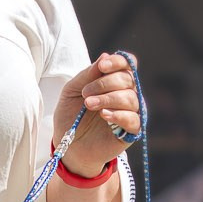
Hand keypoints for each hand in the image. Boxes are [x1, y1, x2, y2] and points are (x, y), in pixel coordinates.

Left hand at [53, 53, 140, 176]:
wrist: (68, 145)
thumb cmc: (71, 116)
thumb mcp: (72, 91)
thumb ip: (87, 75)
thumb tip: (105, 56)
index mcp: (114, 81)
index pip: (127, 64)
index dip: (118, 61)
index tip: (102, 66)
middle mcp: (126, 94)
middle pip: (127, 79)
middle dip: (104, 83)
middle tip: (86, 94)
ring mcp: (131, 112)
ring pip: (130, 98)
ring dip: (108, 99)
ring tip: (89, 105)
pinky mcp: (132, 131)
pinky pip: (134, 119)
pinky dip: (119, 115)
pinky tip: (104, 116)